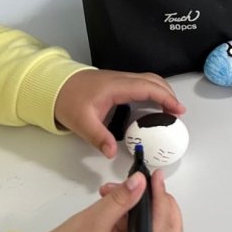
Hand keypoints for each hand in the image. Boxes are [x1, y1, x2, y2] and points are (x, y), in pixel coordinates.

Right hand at [34, 168, 182, 231]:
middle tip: (148, 182)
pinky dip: (128, 208)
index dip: (161, 198)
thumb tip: (140, 182)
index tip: (154, 178)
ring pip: (150, 223)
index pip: (162, 226)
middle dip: (159, 201)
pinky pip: (134, 224)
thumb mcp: (94, 220)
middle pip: (166, 228)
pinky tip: (111, 197)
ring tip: (116, 188)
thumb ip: (120, 200)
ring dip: (139, 202)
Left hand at [55, 69, 185, 157]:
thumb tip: (113, 152)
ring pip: (148, 80)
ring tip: (170, 110)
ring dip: (162, 91)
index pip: (147, 88)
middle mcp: (121, 79)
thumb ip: (99, 137)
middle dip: (169, 94)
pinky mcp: (117, 83)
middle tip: (178, 113)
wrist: (53, 86)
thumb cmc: (67, 101)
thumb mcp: (81, 122)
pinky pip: (141, 83)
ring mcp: (120, 79)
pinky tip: (153, 105)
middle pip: (153, 80)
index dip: (165, 97)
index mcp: (116, 86)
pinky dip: (153, 92)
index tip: (177, 110)